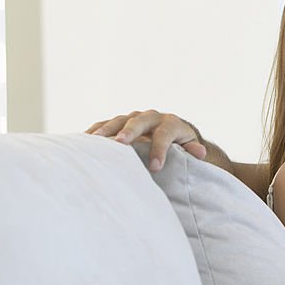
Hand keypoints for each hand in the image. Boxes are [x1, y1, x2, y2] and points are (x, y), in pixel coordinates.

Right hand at [86, 110, 206, 170]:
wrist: (169, 131)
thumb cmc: (180, 143)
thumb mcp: (189, 146)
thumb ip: (192, 149)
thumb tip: (201, 154)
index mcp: (170, 123)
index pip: (165, 134)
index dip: (160, 149)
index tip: (155, 167)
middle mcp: (151, 117)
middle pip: (139, 121)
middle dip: (130, 132)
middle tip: (120, 144)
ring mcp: (133, 118)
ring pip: (119, 120)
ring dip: (107, 130)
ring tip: (95, 142)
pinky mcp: (119, 123)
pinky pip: (105, 124)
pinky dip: (95, 131)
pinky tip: (82, 141)